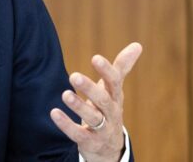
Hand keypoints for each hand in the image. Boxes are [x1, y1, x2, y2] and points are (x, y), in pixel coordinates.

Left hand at [50, 42, 142, 161]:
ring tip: (65, 94)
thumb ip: (121, 67)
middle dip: (90, 88)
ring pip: (93, 118)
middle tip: (74, 75)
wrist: (109, 148)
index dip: (106, 71)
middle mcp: (111, 113)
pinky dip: (66, 124)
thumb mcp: (115, 90)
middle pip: (103, 101)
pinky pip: (78, 134)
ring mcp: (102, 129)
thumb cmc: (108, 110)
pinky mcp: (89, 142)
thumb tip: (138, 44)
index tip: (96, 58)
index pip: (115, 82)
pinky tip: (54, 113)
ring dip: (79, 106)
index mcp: (115, 97)